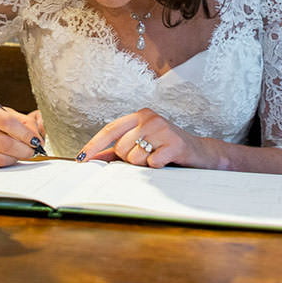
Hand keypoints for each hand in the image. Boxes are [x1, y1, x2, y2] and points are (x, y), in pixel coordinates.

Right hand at [0, 106, 45, 167]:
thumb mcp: (7, 113)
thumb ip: (25, 123)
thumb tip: (37, 138)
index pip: (7, 122)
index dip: (24, 133)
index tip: (35, 140)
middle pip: (3, 143)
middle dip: (23, 150)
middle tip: (32, 150)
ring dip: (14, 158)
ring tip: (20, 154)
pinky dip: (3, 163)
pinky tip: (7, 156)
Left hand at [76, 108, 208, 168]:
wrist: (200, 152)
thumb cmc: (166, 148)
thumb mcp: (141, 145)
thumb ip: (116, 151)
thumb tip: (92, 159)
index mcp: (139, 115)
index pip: (110, 130)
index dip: (94, 145)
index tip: (81, 159)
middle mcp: (149, 118)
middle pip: (121, 148)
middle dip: (129, 159)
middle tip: (146, 156)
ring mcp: (162, 129)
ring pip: (135, 157)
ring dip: (144, 164)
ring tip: (157, 157)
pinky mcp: (174, 143)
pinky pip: (152, 163)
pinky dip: (157, 167)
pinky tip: (166, 160)